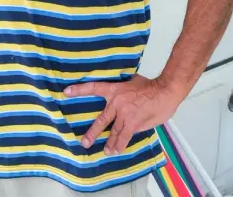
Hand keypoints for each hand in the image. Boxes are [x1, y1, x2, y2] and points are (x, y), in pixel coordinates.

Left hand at [65, 75, 180, 154]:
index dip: (79, 90)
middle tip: (84, 143)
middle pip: (101, 120)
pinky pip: (125, 136)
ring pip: (113, 131)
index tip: (66, 92)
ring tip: (105, 151)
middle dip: (92, 133)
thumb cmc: (151, 86)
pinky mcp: (134, 123)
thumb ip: (123, 92)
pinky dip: (121, 144)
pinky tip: (117, 151)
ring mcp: (124, 115)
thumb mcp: (132, 82)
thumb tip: (119, 100)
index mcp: (114, 90)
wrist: (165, 91)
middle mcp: (116, 103)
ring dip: (109, 143)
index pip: (93, 88)